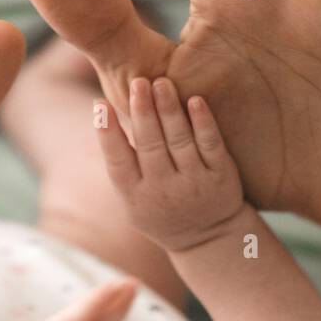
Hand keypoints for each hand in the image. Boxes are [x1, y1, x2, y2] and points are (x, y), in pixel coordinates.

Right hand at [96, 75, 243, 251]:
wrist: (208, 238)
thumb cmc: (162, 210)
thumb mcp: (134, 202)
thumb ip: (122, 167)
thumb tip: (101, 118)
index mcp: (136, 197)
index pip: (117, 162)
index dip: (107, 133)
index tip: (100, 104)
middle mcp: (163, 191)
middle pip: (150, 145)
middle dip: (143, 112)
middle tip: (137, 81)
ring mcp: (193, 183)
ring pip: (179, 141)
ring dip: (169, 110)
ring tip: (161, 82)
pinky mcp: (221, 177)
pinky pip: (211, 145)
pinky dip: (203, 122)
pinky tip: (195, 100)